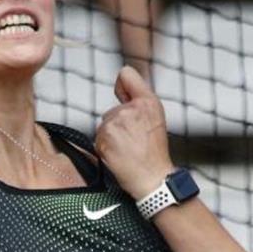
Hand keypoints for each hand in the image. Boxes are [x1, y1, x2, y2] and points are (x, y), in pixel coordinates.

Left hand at [95, 67, 174, 197]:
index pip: (126, 74)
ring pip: (105, 125)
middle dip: (118, 124)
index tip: (121, 93)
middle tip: (134, 140)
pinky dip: (104, 147)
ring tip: (127, 148)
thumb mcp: (154, 118)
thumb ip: (137, 100)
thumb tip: (120, 82)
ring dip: (111, 137)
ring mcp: (116, 122)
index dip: (121, 84)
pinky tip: (118, 154)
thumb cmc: (153, 150)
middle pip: (112, 110)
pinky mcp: (104, 136)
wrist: (152, 177)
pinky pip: (98, 137)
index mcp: (148, 102)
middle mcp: (131, 109)